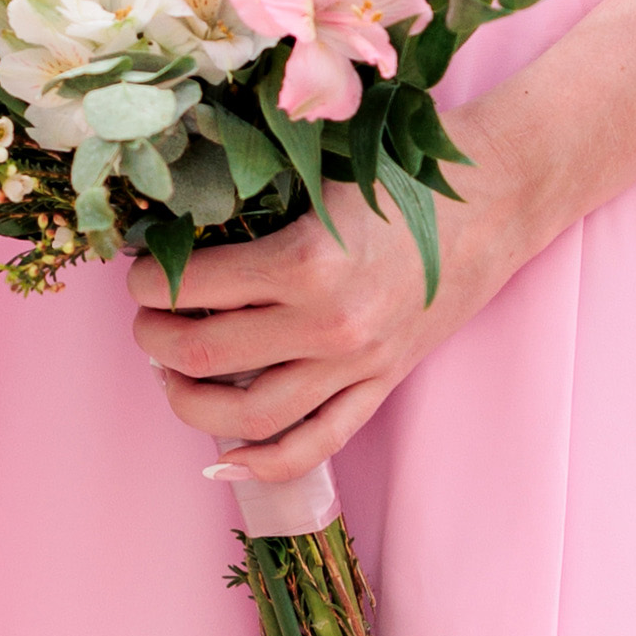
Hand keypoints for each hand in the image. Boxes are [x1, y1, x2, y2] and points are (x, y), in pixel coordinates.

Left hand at [127, 173, 549, 488]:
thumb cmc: (406, 172)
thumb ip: (255, 209)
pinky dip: (262, 462)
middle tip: (146, 320)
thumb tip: (175, 235)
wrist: (496, 196)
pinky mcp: (382, 382)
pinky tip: (223, 459)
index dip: (145, 283)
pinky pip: (315, 444)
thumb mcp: (320, 178)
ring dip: (188, 400)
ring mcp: (356, 363)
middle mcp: (326, 324)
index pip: (189, 288)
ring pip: (246, 414)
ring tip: (171, 373)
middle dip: (153, 337)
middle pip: (202, 354)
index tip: (139, 273)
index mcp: (305, 261)